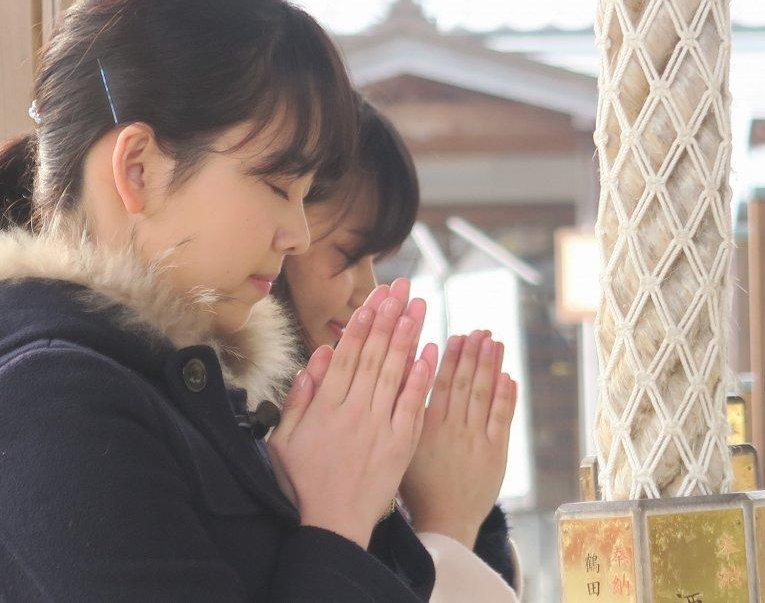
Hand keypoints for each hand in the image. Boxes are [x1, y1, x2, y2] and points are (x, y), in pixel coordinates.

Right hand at [266, 280, 437, 548]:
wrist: (332, 526)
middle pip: (374, 354)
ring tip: (418, 306)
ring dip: (408, 335)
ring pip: (395, 371)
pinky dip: (421, 377)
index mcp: (326, 406)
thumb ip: (299, 399)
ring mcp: (378, 426)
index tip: (374, 297)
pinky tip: (431, 352)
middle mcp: (353, 410)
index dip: (362, 323)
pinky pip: (412, 404)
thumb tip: (315, 359)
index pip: (348, 354)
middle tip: (401, 287)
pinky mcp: (399, 444)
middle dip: (388, 316)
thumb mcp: (285, 441)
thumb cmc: (304, 484)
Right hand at [399, 330, 517, 548]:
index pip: (440, 381)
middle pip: (465, 382)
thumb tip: (390, 371)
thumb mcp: (395, 446)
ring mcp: (476, 441)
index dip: (452, 356)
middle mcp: (452, 429)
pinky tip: (508, 376)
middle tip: (480, 330)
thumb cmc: (412, 487)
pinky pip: (502, 418)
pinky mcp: (496, 454)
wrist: (442, 523)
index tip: (458, 334)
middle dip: (474, 353)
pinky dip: (506, 396)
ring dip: (491, 365)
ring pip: (484, 395)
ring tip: (494, 342)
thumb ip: (401, 411)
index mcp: (426, 426)